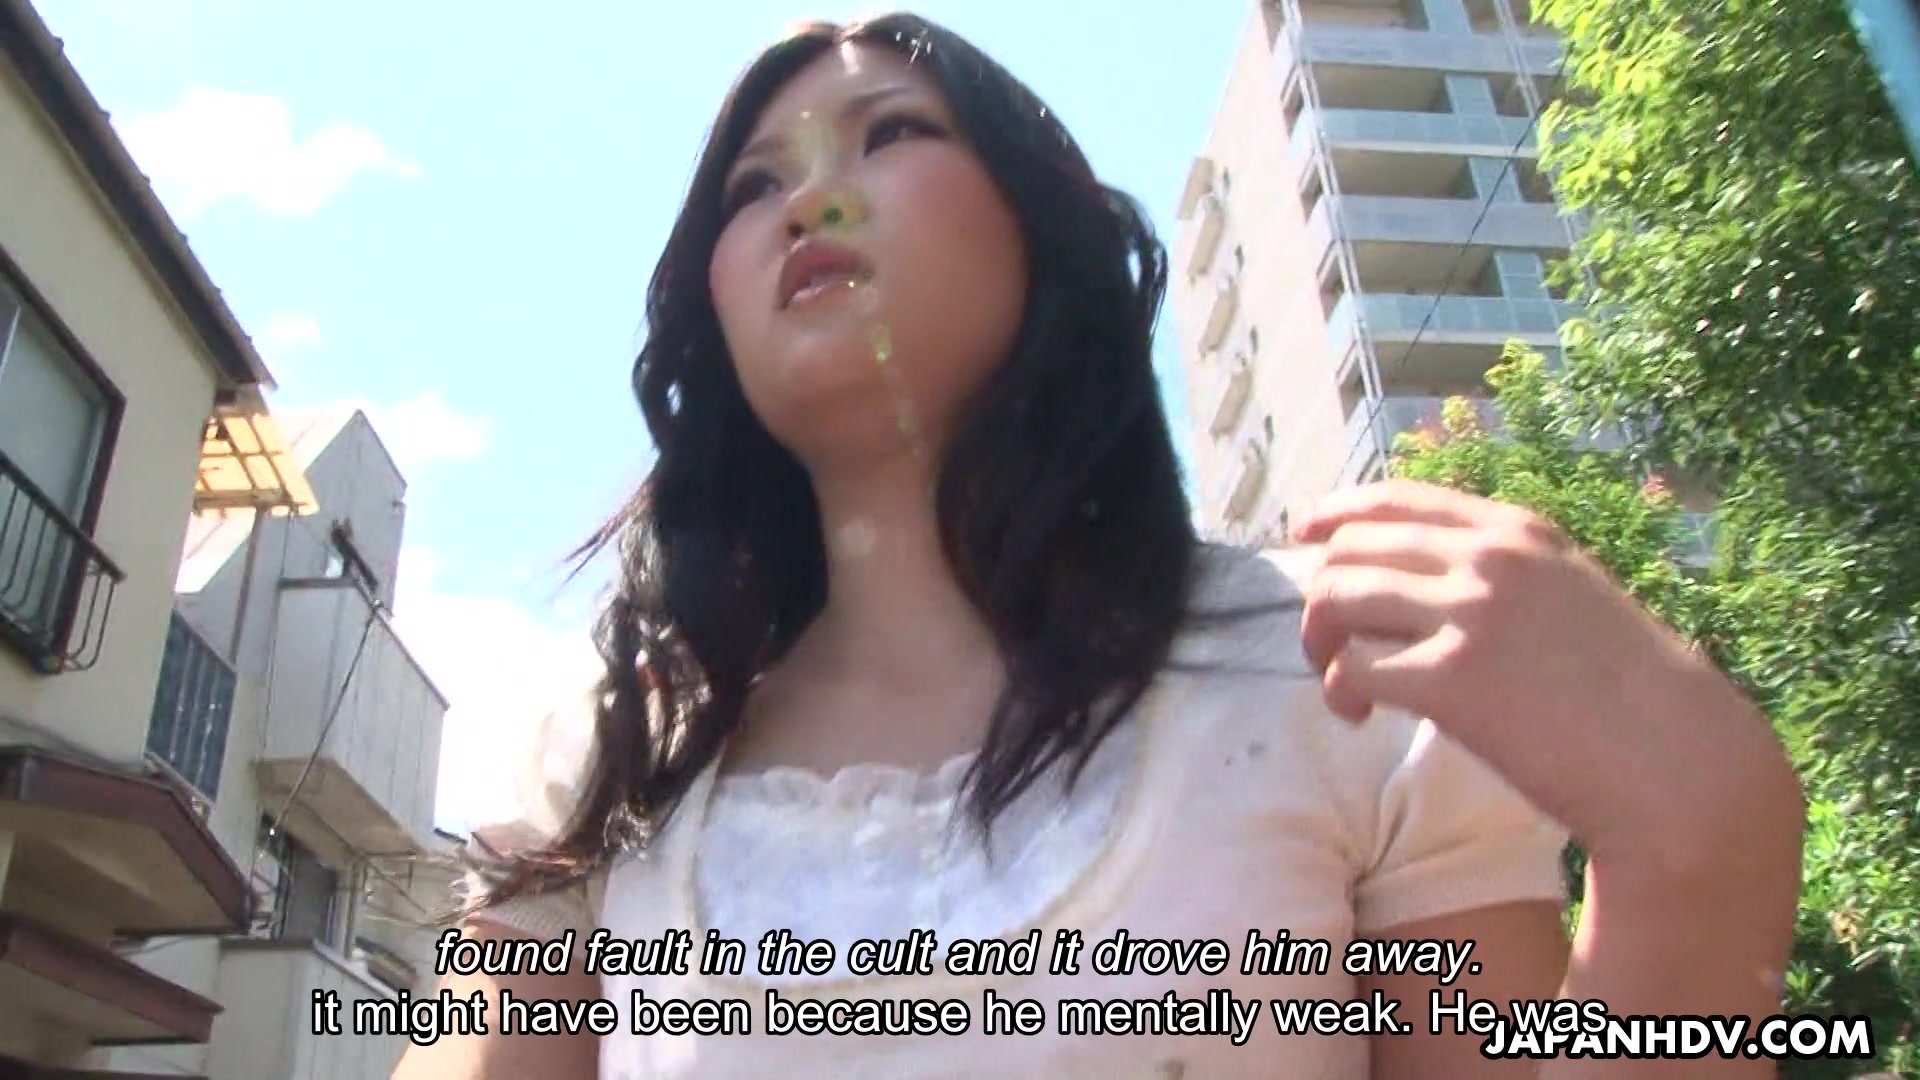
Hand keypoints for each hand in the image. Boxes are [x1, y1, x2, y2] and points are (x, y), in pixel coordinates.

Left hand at [1290, 480, 1798, 869]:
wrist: (1676, 761)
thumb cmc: (1630, 694)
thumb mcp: (1573, 595)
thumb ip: (1506, 574)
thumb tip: (1422, 578)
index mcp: (1518, 531)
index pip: (1399, 497)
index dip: (1337, 512)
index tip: (1305, 533)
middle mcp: (1489, 558)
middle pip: (1350, 546)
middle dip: (1321, 593)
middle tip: (1328, 644)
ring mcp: (1468, 614)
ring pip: (1336, 595)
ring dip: (1318, 640)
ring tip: (1339, 680)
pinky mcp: (1450, 681)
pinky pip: (1352, 669)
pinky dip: (1339, 692)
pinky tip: (1359, 716)